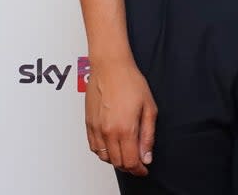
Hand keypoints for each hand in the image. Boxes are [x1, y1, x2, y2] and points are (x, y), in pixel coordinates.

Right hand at [85, 58, 156, 175]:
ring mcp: (96, 129)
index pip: (131, 161)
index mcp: (124, 129)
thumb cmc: (130, 82)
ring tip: (127, 154)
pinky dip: (104, 153)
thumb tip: (146, 156)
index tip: (144, 169)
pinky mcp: (88, 125)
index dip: (139, 169)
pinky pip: (94, 148)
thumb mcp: (149, 108)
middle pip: (117, 162)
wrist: (110, 68)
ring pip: (105, 157)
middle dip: (129, 166)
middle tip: (139, 163)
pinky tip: (113, 147)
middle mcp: (107, 132)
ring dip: (116, 160)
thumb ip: (148, 135)